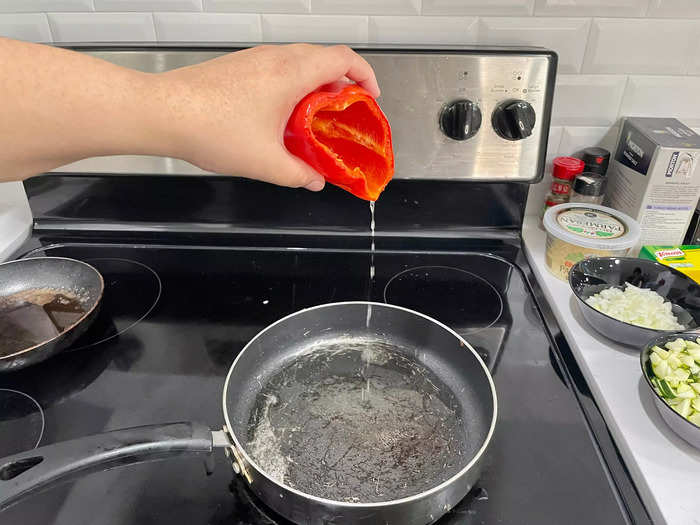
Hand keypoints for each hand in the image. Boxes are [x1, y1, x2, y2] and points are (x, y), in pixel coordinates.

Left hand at [156, 44, 379, 191]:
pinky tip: (283, 116)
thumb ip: (299, 174)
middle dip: (343, 83)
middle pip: (324, 57)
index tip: (371, 96)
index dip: (365, 75)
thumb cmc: (209, 127)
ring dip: (316, 84)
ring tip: (316, 117)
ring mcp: (254, 59)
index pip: (344, 58)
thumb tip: (314, 180)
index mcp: (291, 73)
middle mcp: (274, 58)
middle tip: (346, 111)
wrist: (162, 113)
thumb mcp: (266, 163)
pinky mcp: (238, 66)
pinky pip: (278, 68)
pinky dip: (292, 86)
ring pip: (300, 61)